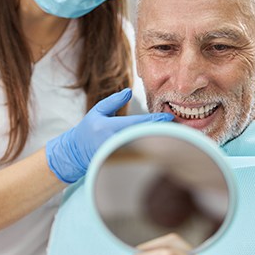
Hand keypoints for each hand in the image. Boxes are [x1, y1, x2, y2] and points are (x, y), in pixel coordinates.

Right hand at [46, 88, 173, 182]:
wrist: (76, 153)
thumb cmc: (87, 129)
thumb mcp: (97, 111)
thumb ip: (113, 101)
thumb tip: (129, 91)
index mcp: (109, 127)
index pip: (137, 123)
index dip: (155, 121)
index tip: (169, 117)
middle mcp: (114, 142)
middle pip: (144, 137)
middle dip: (161, 132)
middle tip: (178, 127)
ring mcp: (117, 155)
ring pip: (142, 148)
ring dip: (158, 142)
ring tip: (174, 136)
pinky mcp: (119, 163)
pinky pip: (138, 155)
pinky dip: (150, 150)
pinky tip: (161, 146)